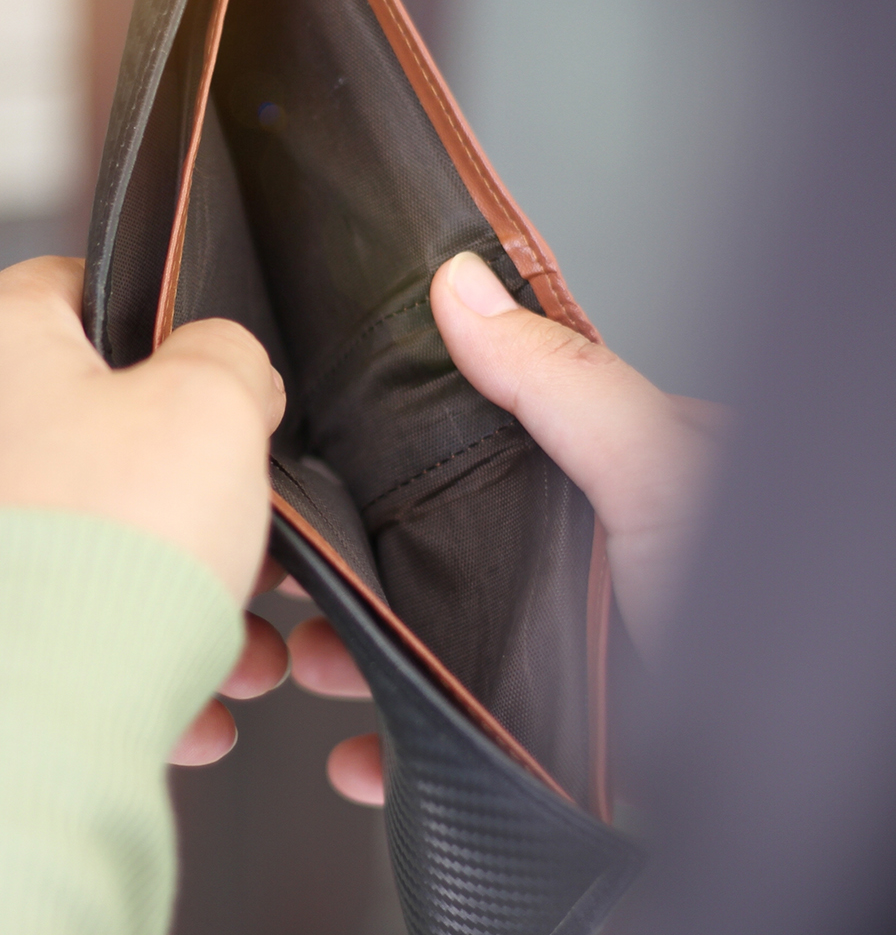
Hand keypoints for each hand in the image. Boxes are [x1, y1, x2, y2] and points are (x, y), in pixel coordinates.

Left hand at [0, 255, 286, 761]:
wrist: (11, 720)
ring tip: (246, 654)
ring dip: (174, 594)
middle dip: (185, 494)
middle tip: (251, 536)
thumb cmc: (98, 555)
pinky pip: (43, 630)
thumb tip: (220, 363)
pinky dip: (119, 659)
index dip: (151, 314)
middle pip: (86, 437)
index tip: (203, 363)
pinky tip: (189, 709)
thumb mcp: (211, 408)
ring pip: (77, 548)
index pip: (66, 287)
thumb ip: (226, 359)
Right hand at [294, 250, 721, 804]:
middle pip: (427, 551)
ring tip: (314, 661)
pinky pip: (442, 750)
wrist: (782, 786)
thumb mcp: (665, 476)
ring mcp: (556, 662)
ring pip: (420, 649)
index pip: (474, 439)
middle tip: (289, 572)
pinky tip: (357, 754)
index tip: (309, 459)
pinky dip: (384, 757)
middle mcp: (577, 569)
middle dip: (346, 568)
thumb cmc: (764, 628)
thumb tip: (461, 287)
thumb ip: (562, 385)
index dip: (385, 447)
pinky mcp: (541, 751)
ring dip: (349, 661)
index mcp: (608, 484)